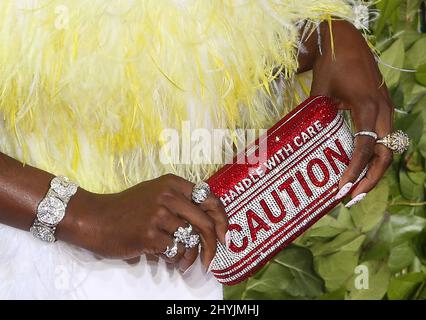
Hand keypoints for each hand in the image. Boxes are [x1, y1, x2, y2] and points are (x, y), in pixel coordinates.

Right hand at [58, 174, 227, 272]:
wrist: (95, 218)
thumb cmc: (126, 208)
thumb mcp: (154, 193)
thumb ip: (180, 202)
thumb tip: (210, 223)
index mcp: (173, 183)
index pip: (210, 199)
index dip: (222, 219)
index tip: (224, 235)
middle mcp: (168, 195)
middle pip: (206, 223)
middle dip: (213, 245)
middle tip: (211, 260)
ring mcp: (159, 214)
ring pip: (191, 240)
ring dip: (191, 257)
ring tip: (184, 263)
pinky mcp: (149, 234)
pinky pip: (175, 251)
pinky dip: (176, 260)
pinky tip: (170, 262)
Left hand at [301, 20, 393, 205]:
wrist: (346, 40)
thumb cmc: (331, 64)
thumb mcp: (320, 92)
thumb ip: (315, 118)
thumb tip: (297, 147)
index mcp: (368, 107)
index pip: (364, 148)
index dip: (354, 171)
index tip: (341, 189)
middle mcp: (382, 111)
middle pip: (384, 155)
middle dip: (370, 179)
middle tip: (350, 198)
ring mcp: (385, 110)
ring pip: (387, 149)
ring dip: (373, 171)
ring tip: (354, 189)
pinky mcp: (382, 109)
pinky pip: (382, 138)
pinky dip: (372, 156)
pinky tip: (358, 167)